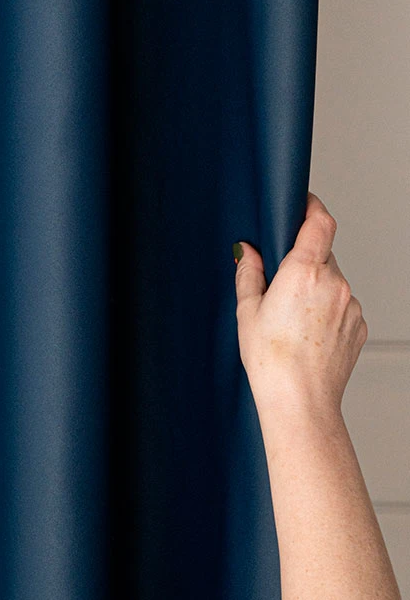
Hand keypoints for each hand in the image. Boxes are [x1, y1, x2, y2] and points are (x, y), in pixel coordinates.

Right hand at [234, 192, 367, 422]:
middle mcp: (334, 283)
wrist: (300, 402)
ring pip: (332, 280)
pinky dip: (326, 307)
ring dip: (314, 286)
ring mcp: (351, 305)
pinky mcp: (359, 325)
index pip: (320, 223)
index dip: (313, 207)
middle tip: (280, 282)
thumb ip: (249, 273)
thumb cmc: (270, 359)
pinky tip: (307, 330)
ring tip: (291, 316)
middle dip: (302, 260)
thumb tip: (247, 251)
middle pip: (322, 254)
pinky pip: (342, 303)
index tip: (303, 204)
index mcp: (303, 272)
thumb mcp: (247, 310)